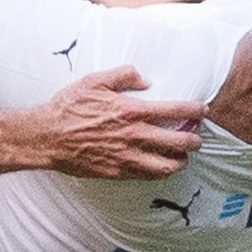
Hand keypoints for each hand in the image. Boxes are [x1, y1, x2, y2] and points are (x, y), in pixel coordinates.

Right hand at [29, 64, 206, 177]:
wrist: (48, 137)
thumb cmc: (69, 108)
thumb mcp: (94, 81)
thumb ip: (123, 75)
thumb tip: (145, 79)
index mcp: (132, 111)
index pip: (175, 110)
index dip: (194, 111)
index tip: (203, 111)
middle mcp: (134, 135)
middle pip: (179, 142)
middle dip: (194, 141)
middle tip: (197, 139)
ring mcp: (127, 157)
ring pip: (167, 166)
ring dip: (180, 162)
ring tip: (183, 158)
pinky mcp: (118, 172)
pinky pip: (148, 176)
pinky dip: (160, 173)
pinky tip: (162, 168)